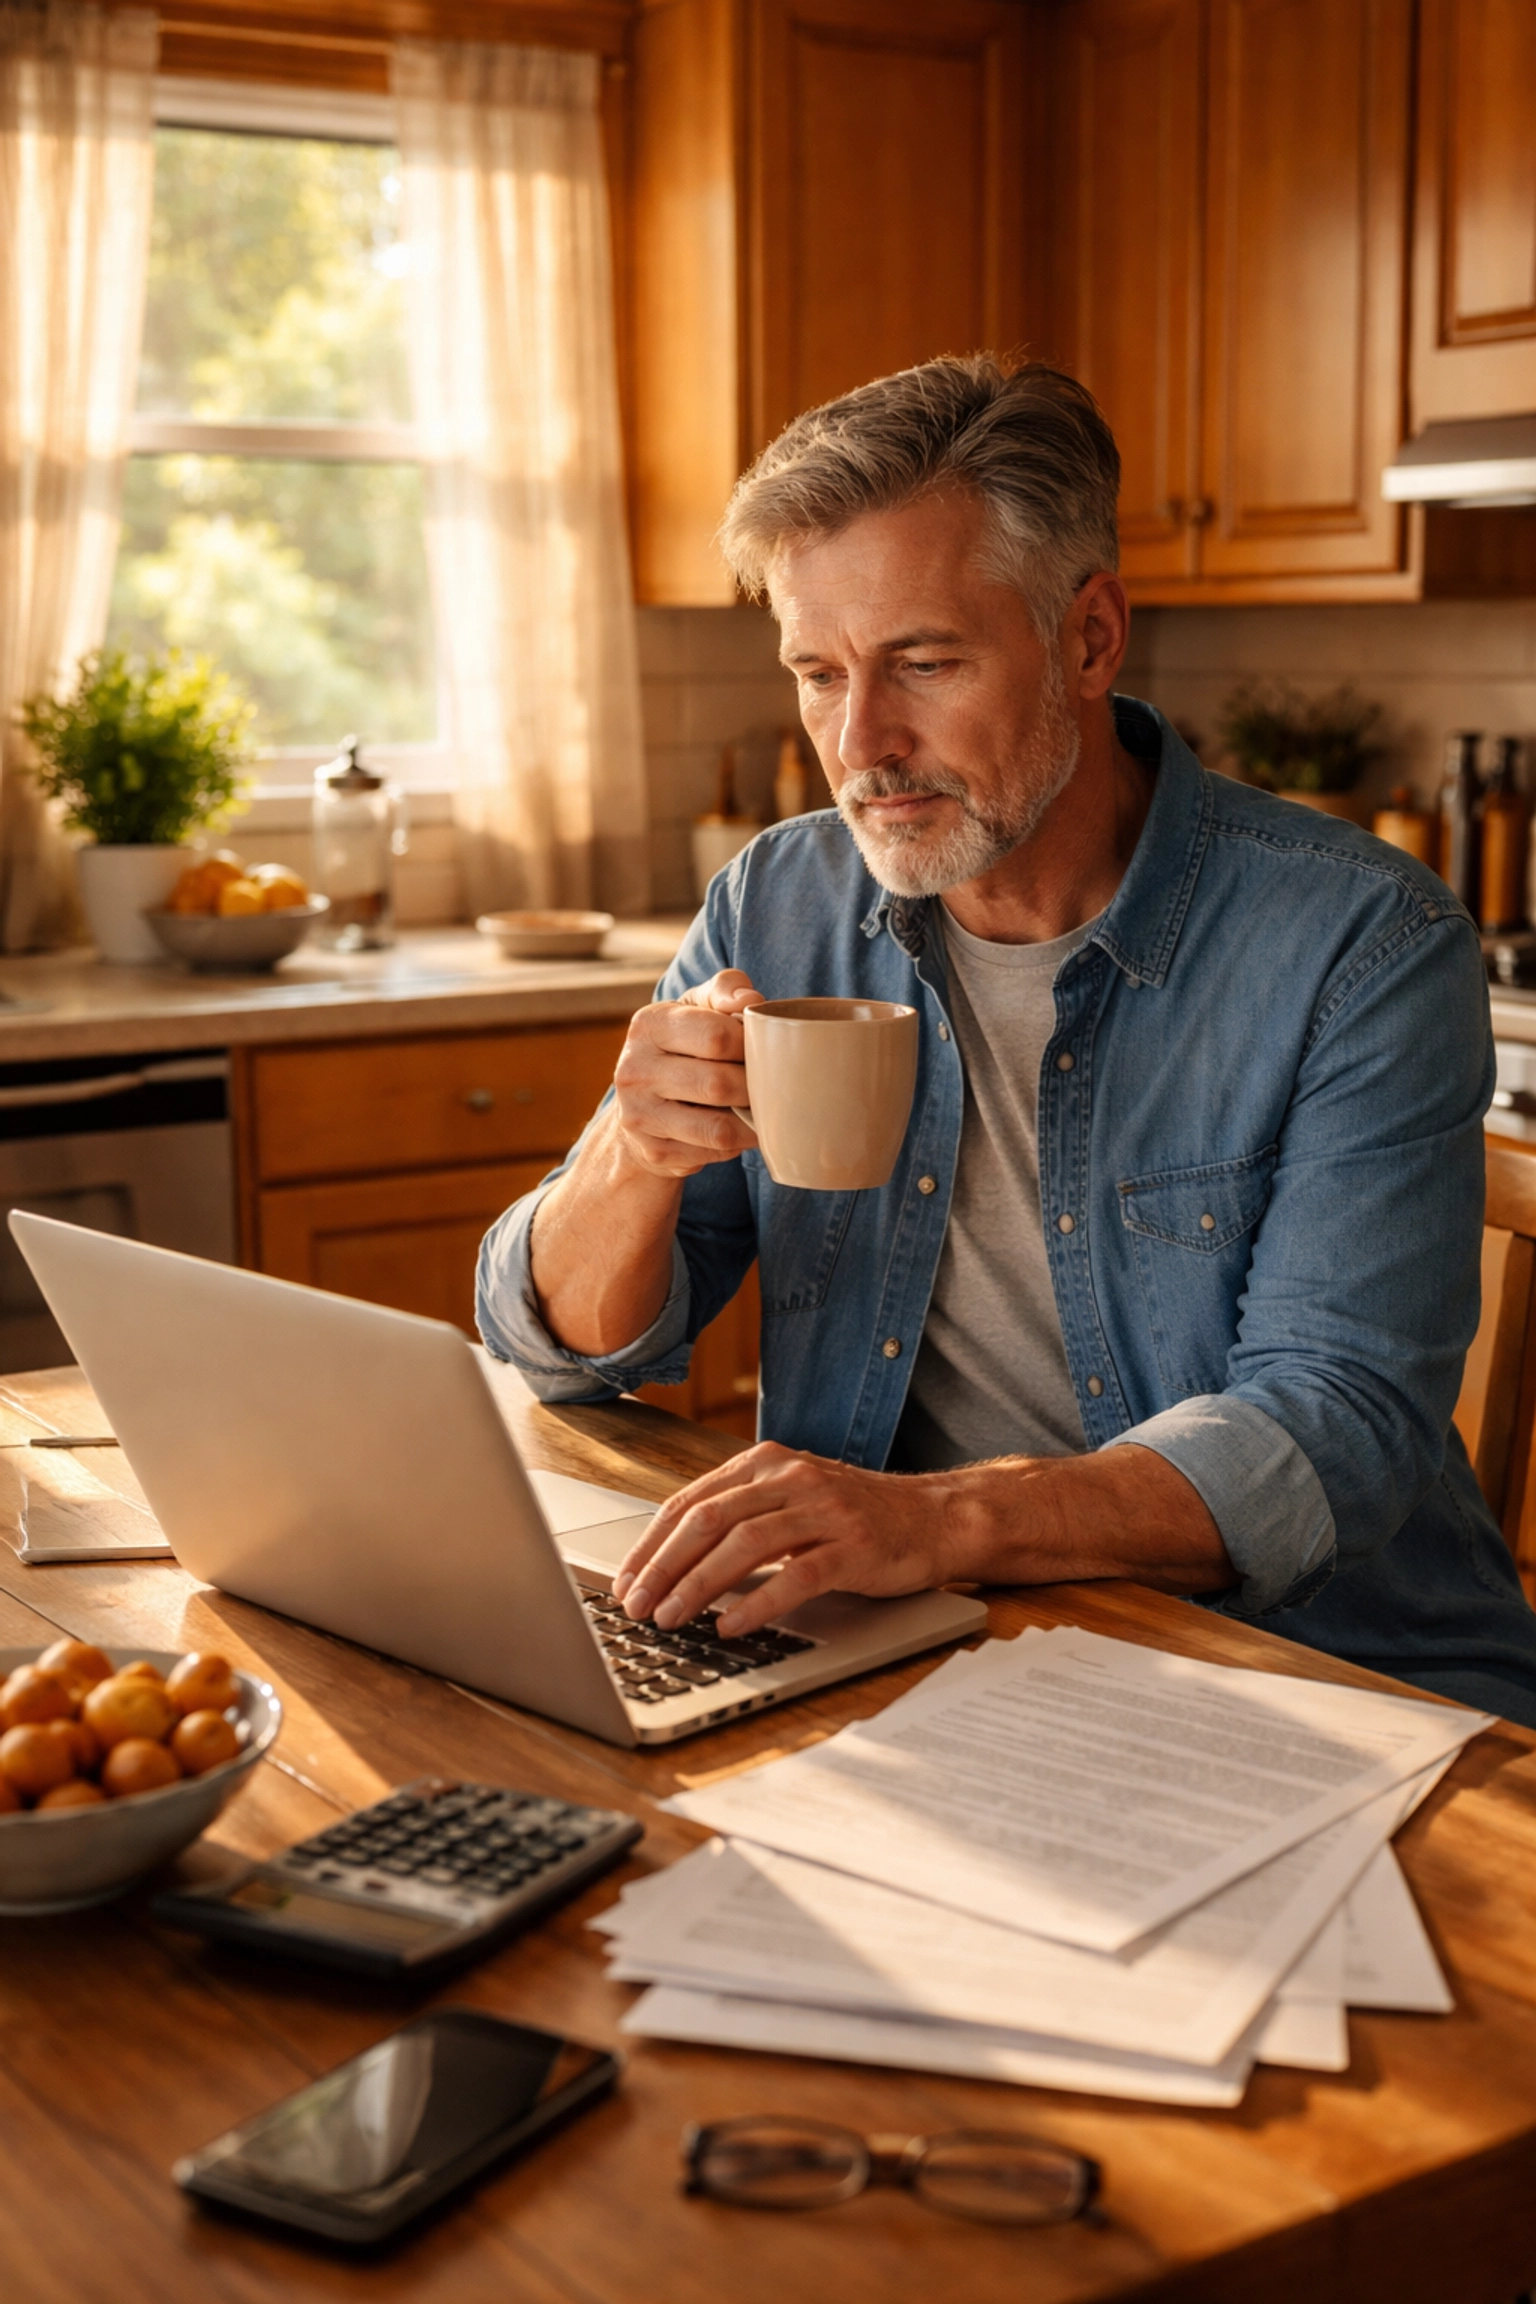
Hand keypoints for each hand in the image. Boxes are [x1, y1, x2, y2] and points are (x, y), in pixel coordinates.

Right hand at [610, 970, 765, 1180]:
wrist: (643, 1103)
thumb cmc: (684, 1046)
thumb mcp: (698, 1007)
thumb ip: (725, 990)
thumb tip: (750, 1000)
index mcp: (648, 1025)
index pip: (715, 1036)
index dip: (750, 1044)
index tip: (762, 1048)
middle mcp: (634, 1070)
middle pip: (718, 1084)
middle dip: (754, 1087)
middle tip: (772, 1085)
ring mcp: (639, 1115)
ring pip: (717, 1128)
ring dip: (751, 1122)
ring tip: (763, 1110)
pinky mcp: (653, 1150)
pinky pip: (713, 1152)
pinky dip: (736, 1143)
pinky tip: (738, 1129)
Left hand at [613, 1443, 964, 1636]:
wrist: (935, 1517)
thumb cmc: (856, 1516)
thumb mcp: (792, 1499)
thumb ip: (741, 1515)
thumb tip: (670, 1561)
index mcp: (766, 1463)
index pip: (690, 1501)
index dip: (651, 1544)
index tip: (625, 1581)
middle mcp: (791, 1478)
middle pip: (709, 1520)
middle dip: (664, 1566)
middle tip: (637, 1605)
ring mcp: (824, 1510)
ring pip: (744, 1544)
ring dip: (699, 1585)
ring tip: (672, 1617)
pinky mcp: (853, 1546)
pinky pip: (796, 1575)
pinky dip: (757, 1601)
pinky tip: (731, 1625)